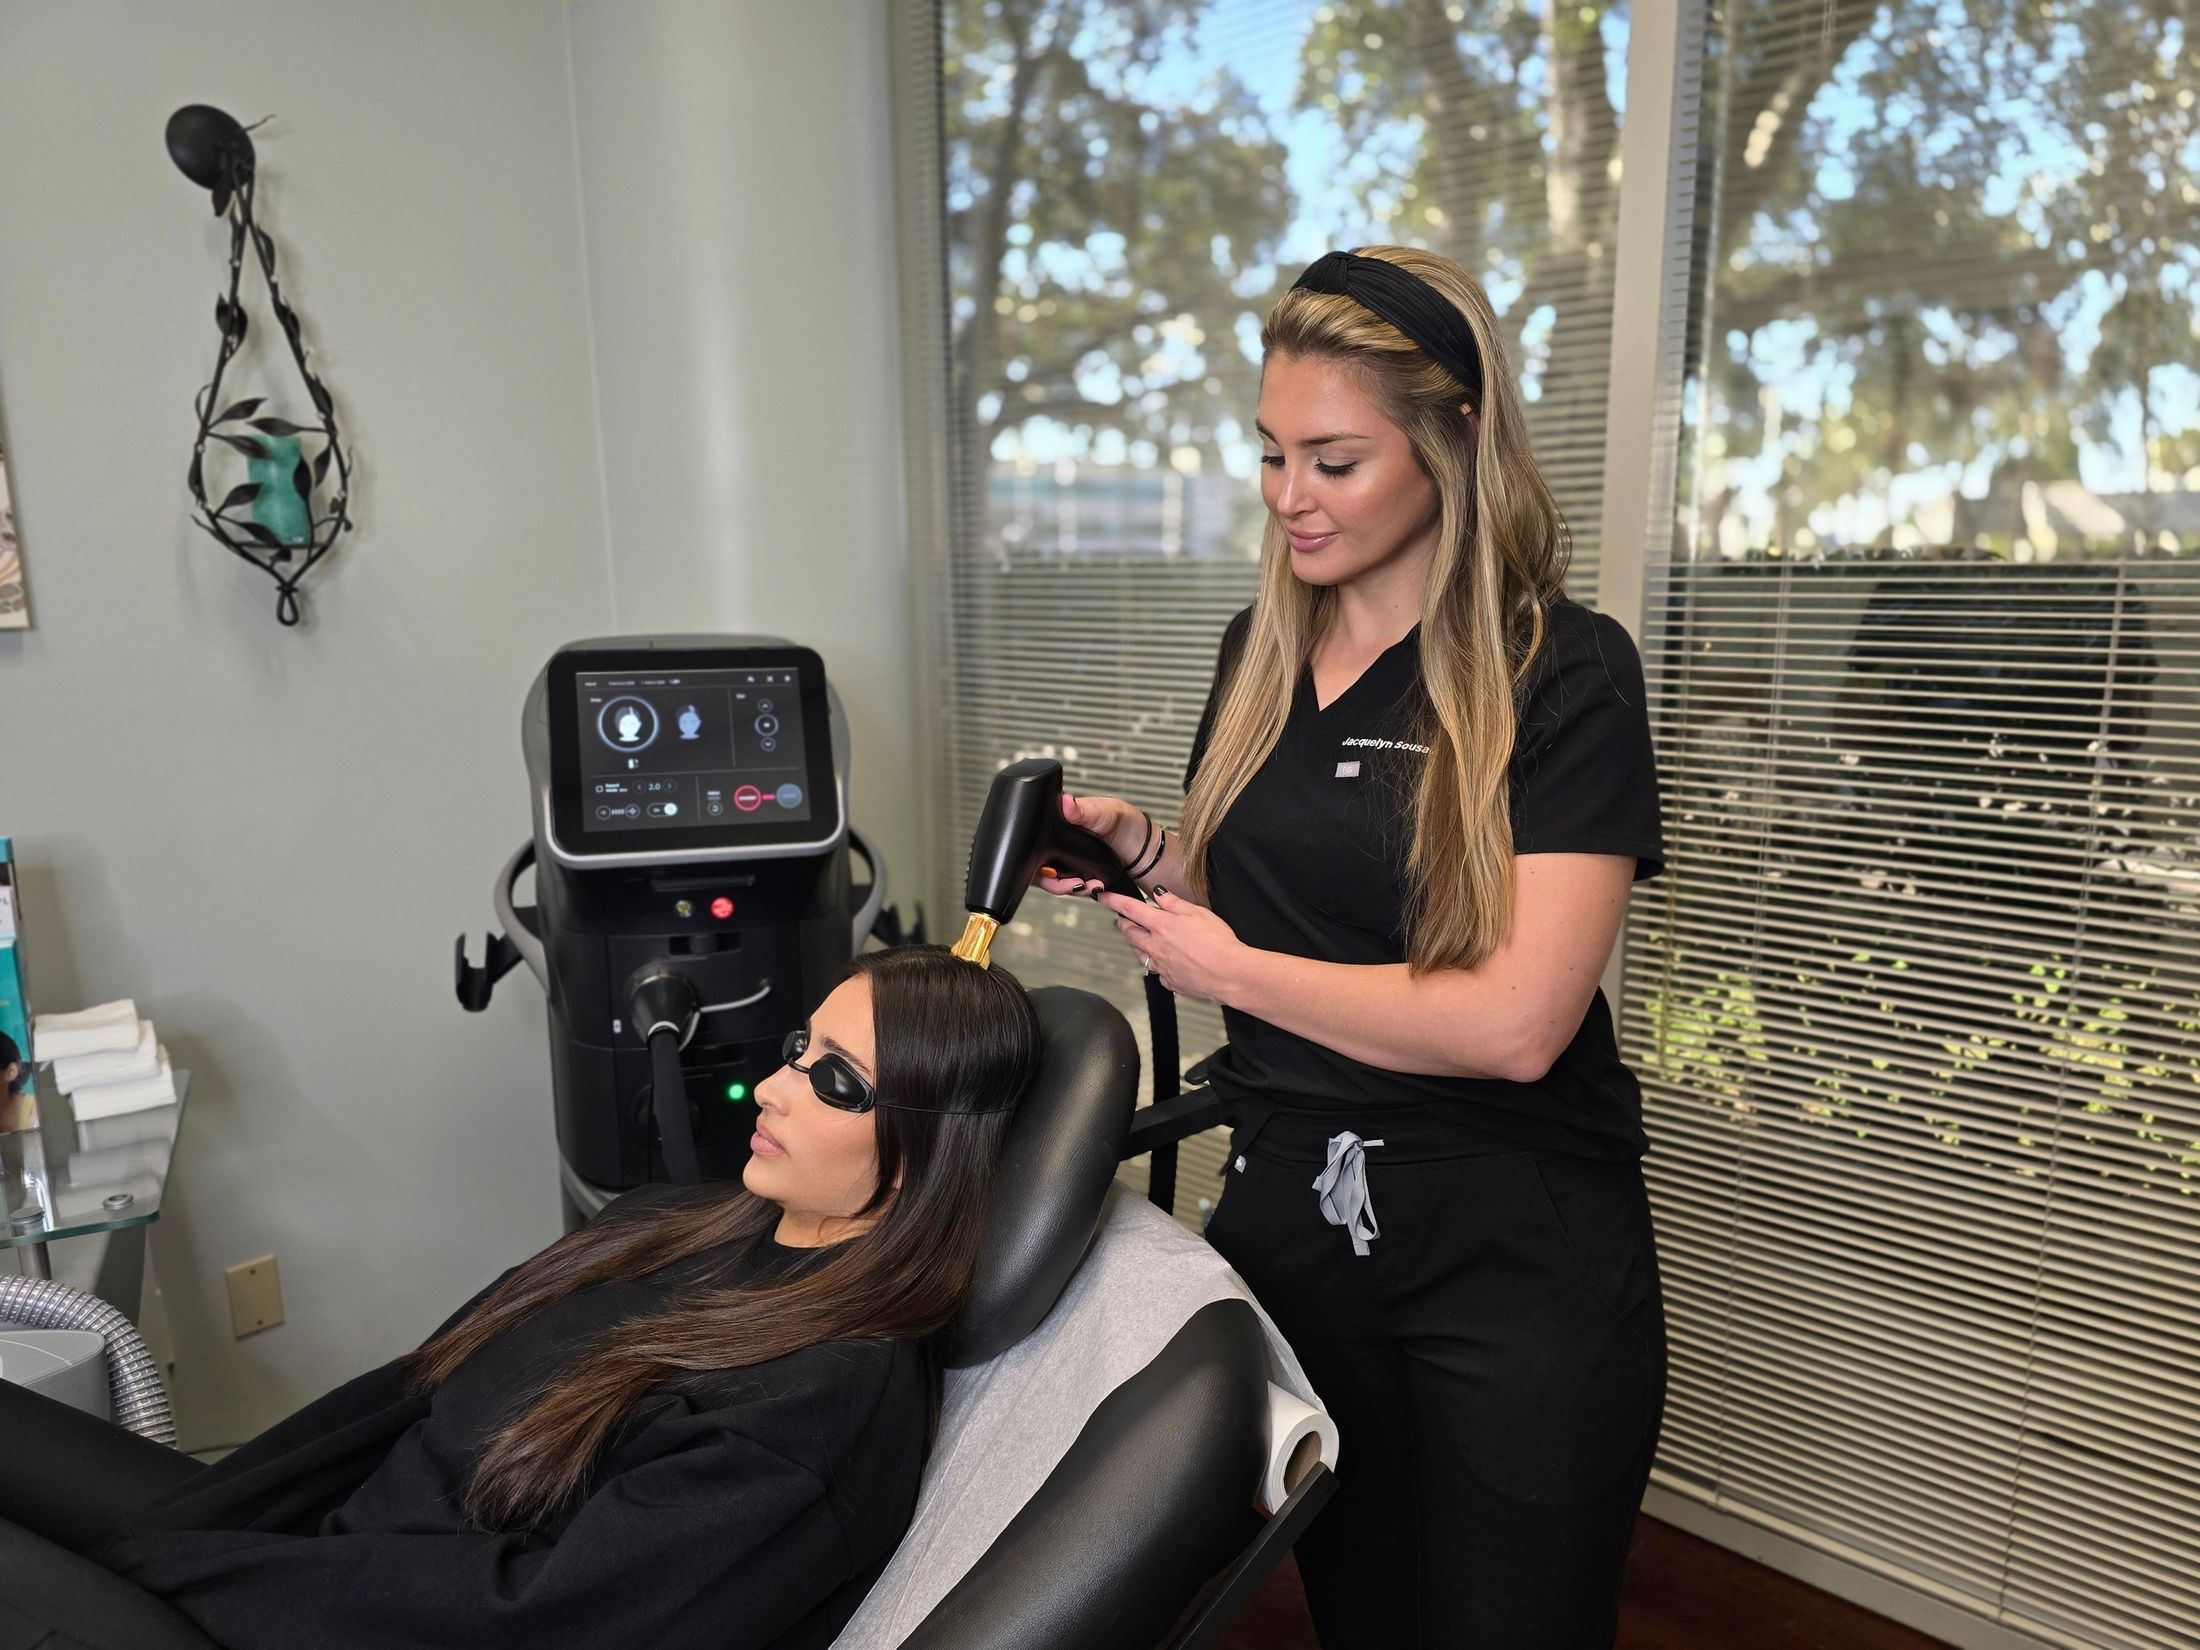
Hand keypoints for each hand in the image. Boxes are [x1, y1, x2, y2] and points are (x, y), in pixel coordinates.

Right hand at [1035, 792, 1149, 896]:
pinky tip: (1094, 886)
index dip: (1034, 863)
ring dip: (1069, 889)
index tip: (1050, 870)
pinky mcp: (1078, 875)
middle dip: (1054, 883)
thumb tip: (1065, 802)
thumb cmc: (1116, 818)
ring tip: (1089, 885)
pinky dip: (1082, 890)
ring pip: (1054, 883)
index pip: (1031, 848)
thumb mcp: (1098, 811)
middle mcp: (1055, 847)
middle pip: (1039, 871)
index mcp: (1053, 828)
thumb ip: (1081, 810)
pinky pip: (1072, 888)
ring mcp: (1066, 863)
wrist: (1139, 840)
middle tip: (1074, 883)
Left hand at [1098, 890, 1246, 1005]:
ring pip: (1140, 954)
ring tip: (1140, 939)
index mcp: (1161, 925)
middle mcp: (1155, 947)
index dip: (1113, 901)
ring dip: (1136, 944)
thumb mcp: (1197, 913)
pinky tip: (1164, 962)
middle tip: (1122, 919)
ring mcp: (1161, 967)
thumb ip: (1174, 903)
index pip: (1129, 909)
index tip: (1102, 897)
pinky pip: (1157, 972)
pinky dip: (1156, 965)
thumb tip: (1159, 894)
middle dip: (1123, 924)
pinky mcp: (1170, 982)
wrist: (1228, 974)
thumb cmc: (1217, 942)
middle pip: (1130, 933)